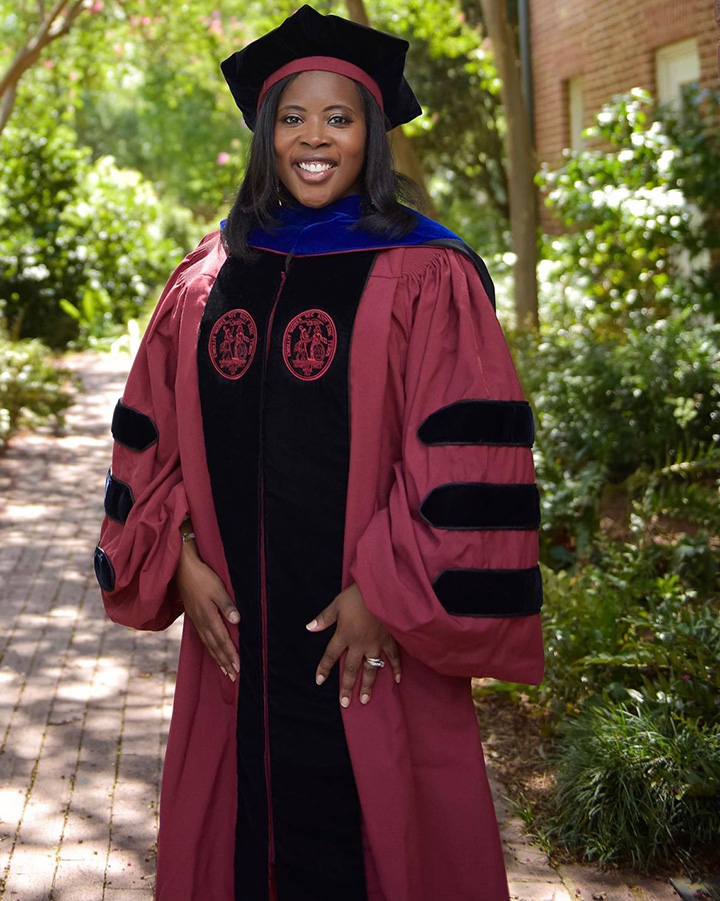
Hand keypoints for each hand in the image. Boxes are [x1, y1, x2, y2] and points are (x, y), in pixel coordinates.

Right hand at [175, 540, 239, 680]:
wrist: (182, 571)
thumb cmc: (202, 578)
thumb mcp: (218, 589)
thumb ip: (227, 606)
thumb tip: (237, 621)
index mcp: (209, 617)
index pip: (223, 641)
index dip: (231, 655)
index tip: (238, 668)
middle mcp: (202, 623)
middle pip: (215, 647)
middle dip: (225, 662)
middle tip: (233, 676)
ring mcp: (197, 621)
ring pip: (208, 645)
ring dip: (217, 658)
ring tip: (224, 670)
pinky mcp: (194, 617)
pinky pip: (203, 638)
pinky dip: (210, 649)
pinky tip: (212, 651)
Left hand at [306, 582, 400, 707]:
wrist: (382, 589)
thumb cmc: (358, 595)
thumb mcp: (337, 604)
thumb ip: (324, 618)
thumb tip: (309, 628)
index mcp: (344, 635)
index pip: (330, 656)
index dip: (324, 668)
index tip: (319, 681)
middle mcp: (359, 644)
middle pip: (350, 669)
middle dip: (347, 687)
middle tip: (346, 703)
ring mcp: (375, 644)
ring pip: (371, 669)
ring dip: (368, 685)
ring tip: (365, 699)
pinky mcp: (390, 640)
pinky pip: (393, 657)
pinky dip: (396, 668)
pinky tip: (397, 680)